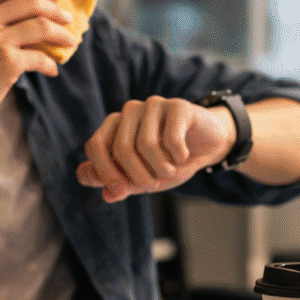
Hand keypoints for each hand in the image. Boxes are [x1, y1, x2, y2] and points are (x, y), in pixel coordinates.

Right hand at [0, 0, 76, 130]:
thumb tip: (33, 25)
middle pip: (30, 3)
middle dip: (55, 10)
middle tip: (68, 20)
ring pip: (41, 26)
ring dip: (60, 34)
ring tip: (69, 42)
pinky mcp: (7, 62)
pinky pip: (39, 57)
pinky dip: (49, 64)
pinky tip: (51, 71)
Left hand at [76, 97, 235, 202]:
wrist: (205, 146)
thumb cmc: (168, 162)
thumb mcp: (141, 180)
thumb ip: (120, 187)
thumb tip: (106, 194)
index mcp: (114, 126)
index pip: (95, 145)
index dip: (104, 172)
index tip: (120, 191)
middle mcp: (129, 111)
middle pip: (122, 148)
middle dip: (137, 176)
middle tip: (152, 185)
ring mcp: (153, 105)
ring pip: (146, 144)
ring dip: (160, 169)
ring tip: (169, 172)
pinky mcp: (177, 106)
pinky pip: (172, 139)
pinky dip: (178, 157)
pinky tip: (183, 156)